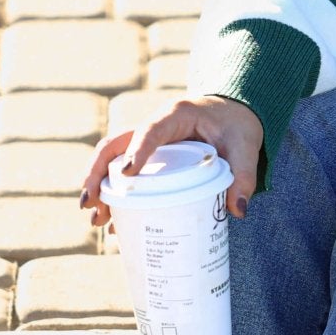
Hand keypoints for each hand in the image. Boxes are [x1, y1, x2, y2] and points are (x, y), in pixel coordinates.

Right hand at [78, 95, 265, 230]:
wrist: (233, 112)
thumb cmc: (236, 124)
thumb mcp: (245, 146)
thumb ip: (243, 175)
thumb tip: (237, 211)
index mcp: (176, 114)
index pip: (150, 130)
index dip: (137, 151)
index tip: (129, 174)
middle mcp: (154, 124)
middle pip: (115, 146)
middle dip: (98, 174)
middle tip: (90, 205)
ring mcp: (147, 141)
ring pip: (113, 160)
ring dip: (100, 188)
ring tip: (97, 220)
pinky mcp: (148, 157)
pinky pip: (124, 173)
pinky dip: (116, 195)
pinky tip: (114, 222)